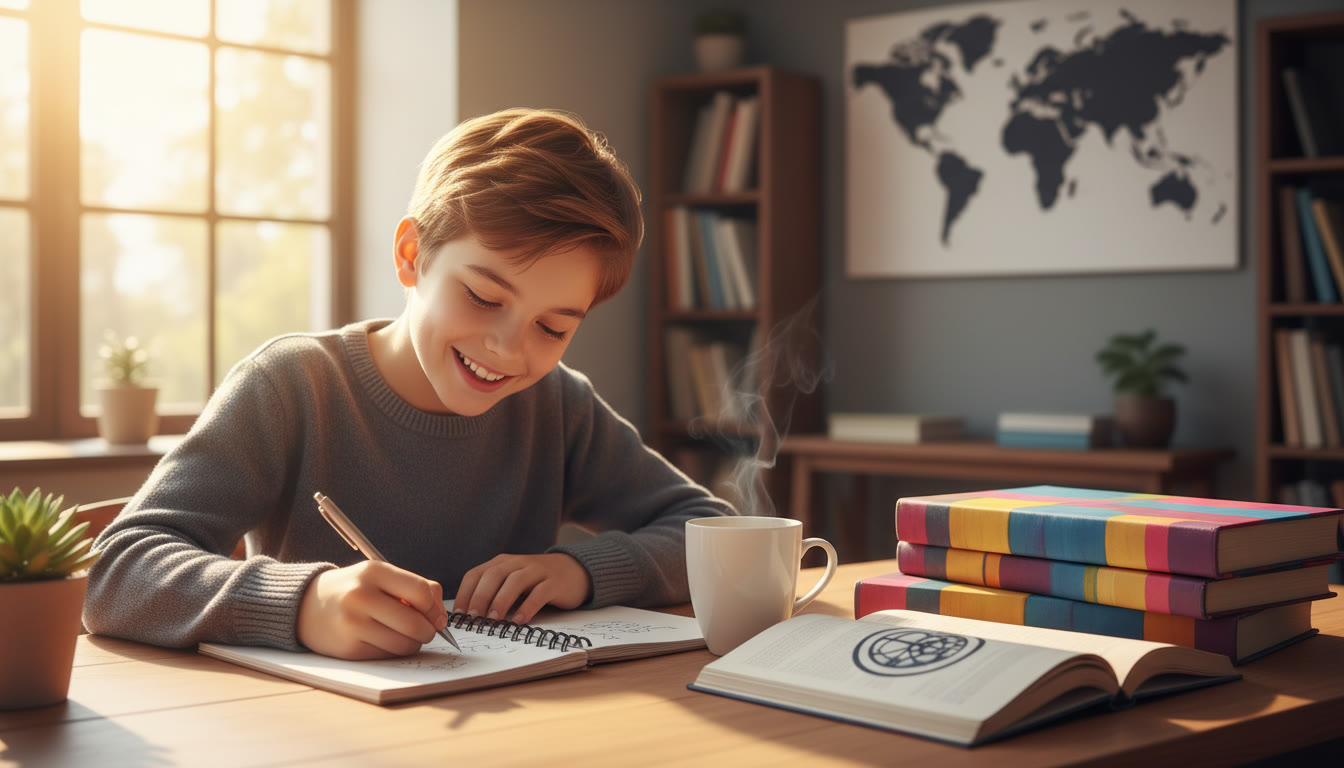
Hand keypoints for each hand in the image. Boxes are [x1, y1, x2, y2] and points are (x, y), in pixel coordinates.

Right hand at [297, 561, 448, 658]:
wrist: (306, 607)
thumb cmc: (353, 589)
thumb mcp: (380, 576)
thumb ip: (415, 587)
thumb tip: (441, 616)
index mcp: (373, 572)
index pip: (421, 593)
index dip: (435, 610)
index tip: (437, 617)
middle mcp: (361, 596)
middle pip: (416, 624)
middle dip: (428, 632)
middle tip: (425, 631)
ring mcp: (353, 624)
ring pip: (404, 645)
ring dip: (413, 644)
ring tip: (404, 635)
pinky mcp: (348, 649)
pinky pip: (388, 656)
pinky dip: (394, 652)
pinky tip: (384, 641)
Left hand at [454, 553, 590, 624]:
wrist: (574, 570)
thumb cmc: (536, 582)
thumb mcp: (511, 582)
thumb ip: (493, 593)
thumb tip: (469, 617)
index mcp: (501, 563)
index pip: (476, 574)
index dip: (465, 594)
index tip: (459, 615)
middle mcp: (517, 563)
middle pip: (493, 575)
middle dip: (480, 597)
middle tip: (474, 618)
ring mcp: (537, 570)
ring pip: (515, 581)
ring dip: (501, 600)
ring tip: (494, 619)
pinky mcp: (554, 582)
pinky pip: (539, 592)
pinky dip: (528, 607)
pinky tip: (520, 621)